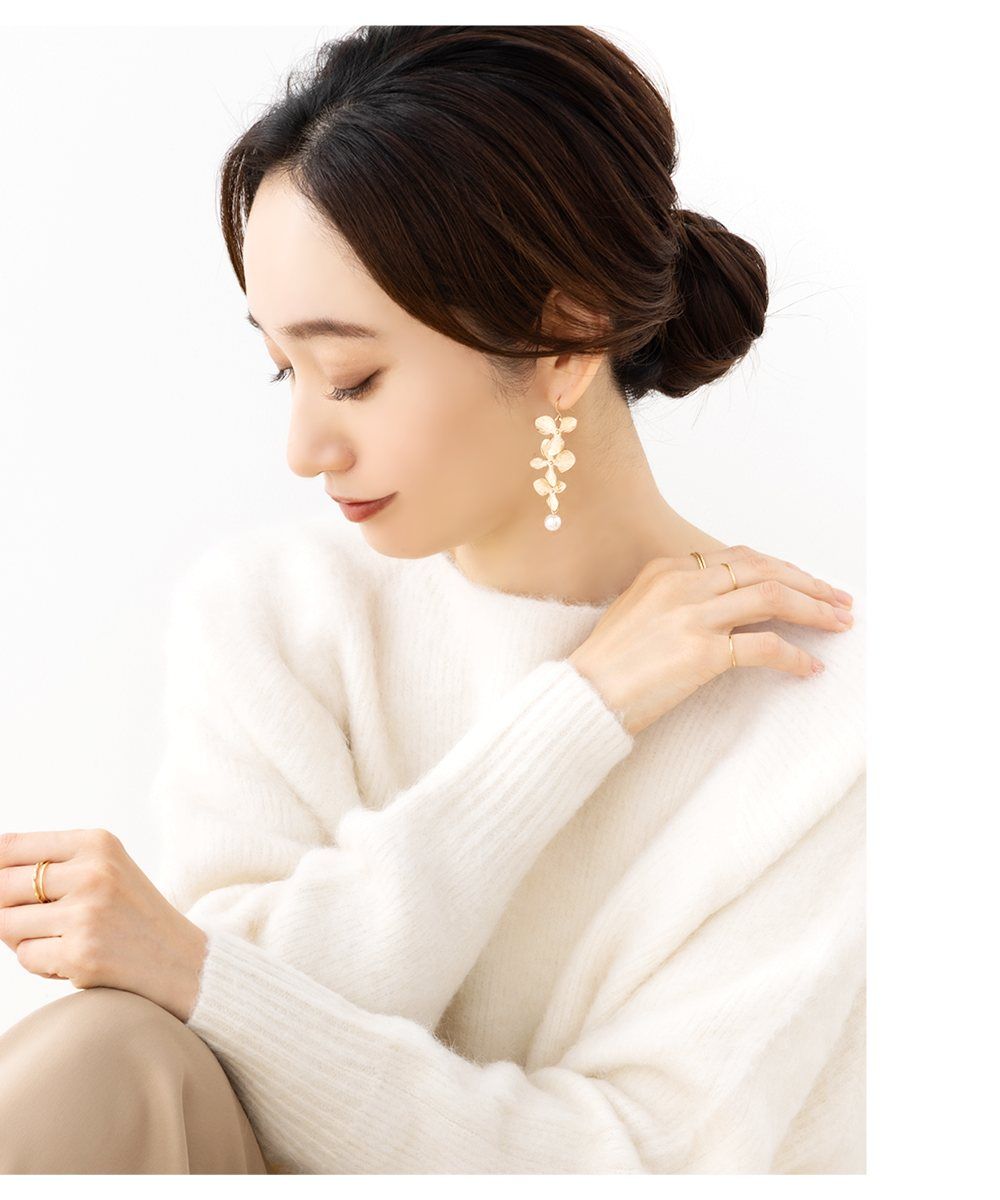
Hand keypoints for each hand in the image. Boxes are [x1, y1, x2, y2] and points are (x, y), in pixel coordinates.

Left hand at [0, 828, 208, 1023]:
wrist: (181, 960)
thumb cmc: (133, 915)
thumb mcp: (105, 870)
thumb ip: (54, 865)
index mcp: (97, 843)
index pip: (11, 846)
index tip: (2, 886)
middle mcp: (93, 873)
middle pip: (2, 886)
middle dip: (4, 907)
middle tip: (34, 918)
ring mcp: (86, 914)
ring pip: (6, 924)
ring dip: (21, 937)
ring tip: (57, 938)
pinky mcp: (81, 953)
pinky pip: (25, 956)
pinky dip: (39, 962)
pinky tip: (71, 958)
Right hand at [568, 544, 854, 737]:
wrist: (583, 696)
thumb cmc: (607, 663)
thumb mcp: (637, 610)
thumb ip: (679, 598)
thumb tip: (729, 605)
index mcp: (666, 570)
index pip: (741, 557)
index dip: (783, 568)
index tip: (807, 582)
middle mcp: (682, 585)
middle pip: (765, 570)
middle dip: (810, 583)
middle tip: (839, 600)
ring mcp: (693, 617)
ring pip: (773, 597)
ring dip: (814, 611)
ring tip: (838, 625)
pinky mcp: (702, 654)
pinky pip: (765, 647)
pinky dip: (794, 657)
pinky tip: (809, 668)